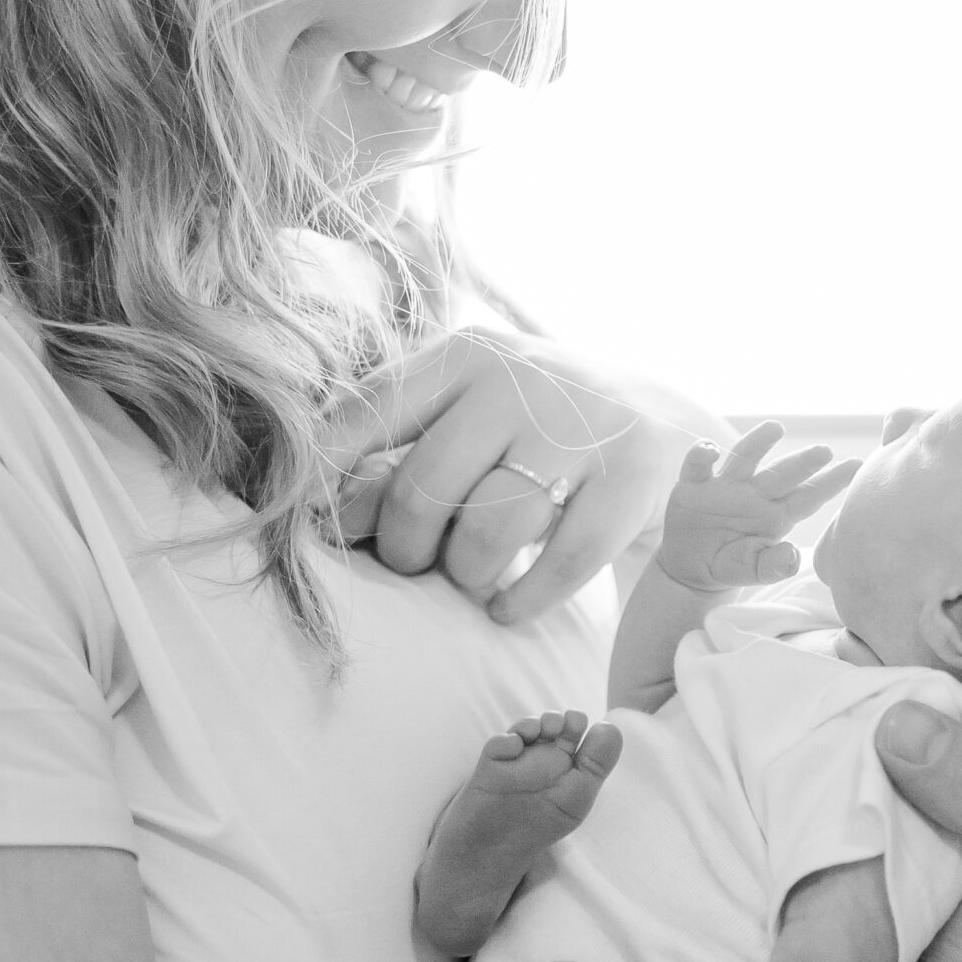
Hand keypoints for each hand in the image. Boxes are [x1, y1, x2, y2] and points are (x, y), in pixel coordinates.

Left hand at [324, 328, 723, 621]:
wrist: (667, 424)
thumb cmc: (536, 431)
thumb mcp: (469, 411)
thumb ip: (393, 443)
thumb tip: (295, 505)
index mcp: (463, 355)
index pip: (363, 418)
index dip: (326, 488)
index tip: (318, 534)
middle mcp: (519, 377)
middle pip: (419, 491)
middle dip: (404, 549)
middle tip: (417, 563)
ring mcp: (582, 424)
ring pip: (486, 535)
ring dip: (466, 576)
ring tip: (473, 576)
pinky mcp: (633, 475)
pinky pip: (560, 564)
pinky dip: (523, 601)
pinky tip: (510, 606)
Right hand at [656, 424, 859, 595]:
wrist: (691, 567)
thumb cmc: (731, 563)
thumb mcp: (753, 571)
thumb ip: (773, 565)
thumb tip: (792, 555)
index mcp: (776, 514)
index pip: (809, 496)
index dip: (832, 482)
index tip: (858, 466)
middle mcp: (754, 493)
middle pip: (782, 474)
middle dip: (803, 462)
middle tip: (824, 451)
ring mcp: (725, 487)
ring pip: (744, 458)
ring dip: (758, 442)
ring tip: (775, 428)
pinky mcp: (694, 486)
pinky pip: (697, 467)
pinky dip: (701, 455)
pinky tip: (709, 450)